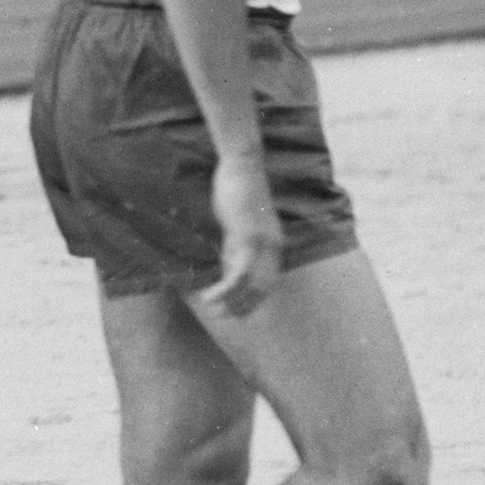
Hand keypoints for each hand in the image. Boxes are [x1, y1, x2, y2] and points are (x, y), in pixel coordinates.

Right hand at [197, 153, 285, 319]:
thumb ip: (235, 245)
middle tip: (226, 319)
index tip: (239, 312)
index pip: (270, 281)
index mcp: (275, 243)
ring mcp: (262, 244)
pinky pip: (237, 273)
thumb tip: (228, 266)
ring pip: (250, 285)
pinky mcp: (247, 239)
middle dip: (245, 306)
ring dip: (231, 302)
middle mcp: (273, 247)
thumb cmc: (237, 190)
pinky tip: (210, 297)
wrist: (242, 166)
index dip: (255, 299)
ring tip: (214, 312)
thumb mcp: (237, 224)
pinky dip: (224, 289)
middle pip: (263, 288)